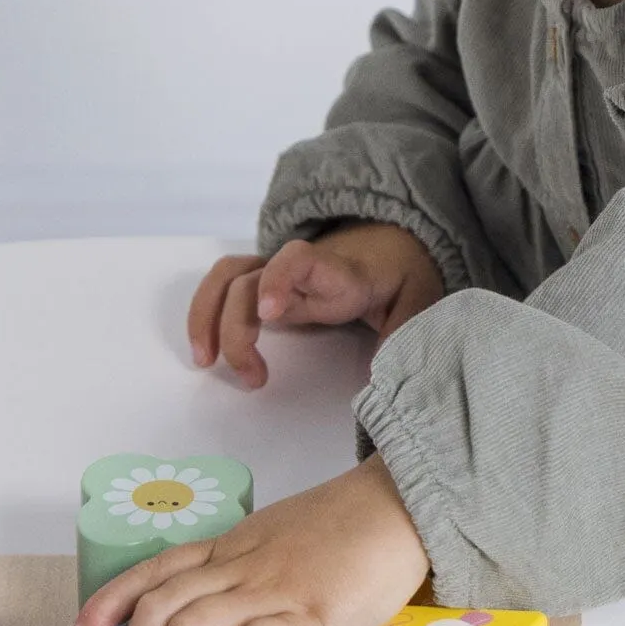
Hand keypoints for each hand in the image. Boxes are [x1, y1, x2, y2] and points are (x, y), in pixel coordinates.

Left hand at [69, 454, 429, 625]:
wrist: (396, 512)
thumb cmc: (342, 536)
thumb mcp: (274, 545)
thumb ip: (242, 576)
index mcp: (227, 550)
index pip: (150, 573)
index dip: (107, 605)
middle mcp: (236, 569)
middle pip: (157, 611)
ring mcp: (269, 594)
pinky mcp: (306, 620)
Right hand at [187, 220, 444, 386]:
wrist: (388, 245)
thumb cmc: (401, 277)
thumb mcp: (419, 302)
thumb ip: (405, 335)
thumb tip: (381, 380)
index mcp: (339, 271)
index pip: (301, 260)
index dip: (278, 279)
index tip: (269, 313)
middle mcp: (299, 267)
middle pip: (250, 281)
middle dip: (238, 328)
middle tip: (254, 379)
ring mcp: (276, 271)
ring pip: (225, 279)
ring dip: (205, 316)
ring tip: (205, 361)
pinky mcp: (264, 283)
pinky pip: (223, 288)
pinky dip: (204, 314)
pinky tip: (205, 350)